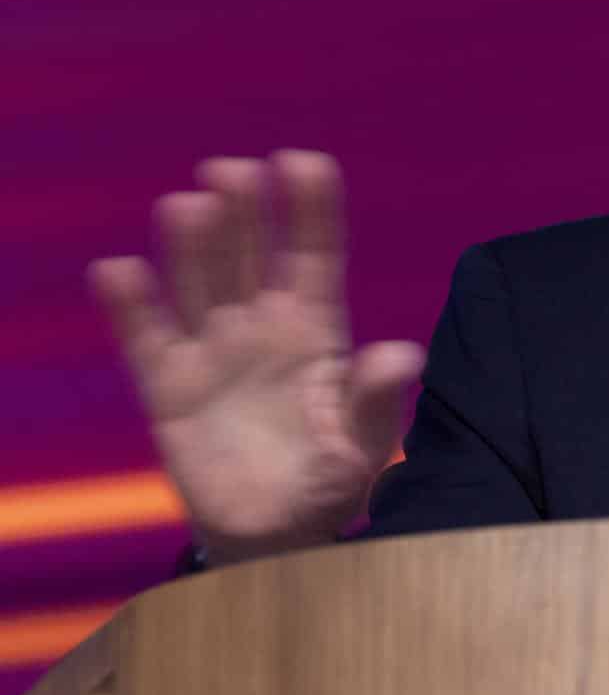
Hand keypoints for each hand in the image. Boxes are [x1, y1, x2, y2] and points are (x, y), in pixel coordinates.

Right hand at [88, 151, 423, 564]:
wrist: (279, 532)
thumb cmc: (332, 475)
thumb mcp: (365, 442)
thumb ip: (377, 398)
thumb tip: (403, 355)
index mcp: (317, 328)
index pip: (315, 254)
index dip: (310, 209)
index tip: (302, 162)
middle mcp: (262, 326)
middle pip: (251, 256)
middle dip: (244, 212)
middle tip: (231, 171)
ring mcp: (214, 351)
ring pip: (200, 284)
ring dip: (192, 247)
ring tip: (188, 206)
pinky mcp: (169, 387)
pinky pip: (147, 339)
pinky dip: (132, 306)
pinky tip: (119, 271)